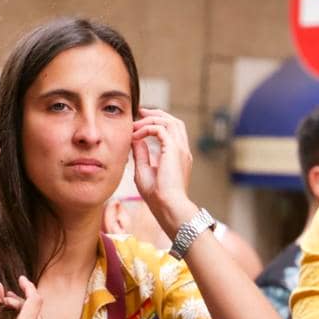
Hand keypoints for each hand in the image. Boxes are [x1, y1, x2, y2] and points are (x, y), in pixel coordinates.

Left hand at [131, 108, 197, 233]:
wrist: (167, 206)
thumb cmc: (157, 195)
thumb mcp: (144, 171)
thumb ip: (142, 154)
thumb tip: (136, 140)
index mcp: (178, 156)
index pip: (172, 131)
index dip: (157, 123)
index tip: (140, 122)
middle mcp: (182, 150)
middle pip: (173, 121)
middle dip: (156, 114)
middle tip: (139, 112)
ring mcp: (180, 148)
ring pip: (169, 121)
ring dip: (151, 119)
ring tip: (135, 123)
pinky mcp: (173, 149)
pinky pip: (160, 129)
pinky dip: (147, 128)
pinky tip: (136, 136)